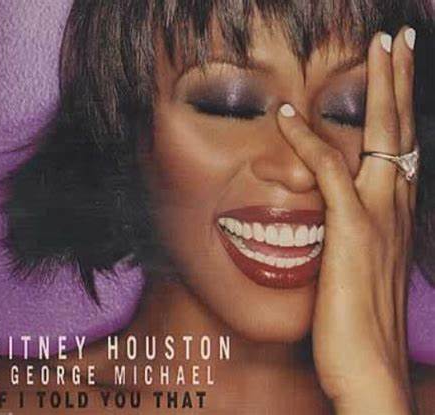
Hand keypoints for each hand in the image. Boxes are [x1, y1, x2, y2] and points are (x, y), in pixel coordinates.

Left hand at [277, 27, 416, 413]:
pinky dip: (307, 137)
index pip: (402, 147)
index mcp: (396, 214)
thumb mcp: (358, 269)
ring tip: (380, 44)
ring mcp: (378, 215)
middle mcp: (396, 206)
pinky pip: (327, 169)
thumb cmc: (357, 323)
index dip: (401, 109)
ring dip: (379, 85)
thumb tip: (328, 217)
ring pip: (381, 134)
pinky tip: (288, 111)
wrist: (369, 368)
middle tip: (401, 38)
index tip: (396, 75)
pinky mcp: (351, 230)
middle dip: (402, 79)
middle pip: (403, 128)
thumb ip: (350, 236)